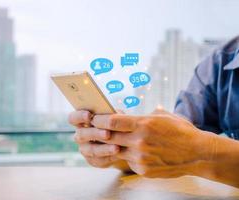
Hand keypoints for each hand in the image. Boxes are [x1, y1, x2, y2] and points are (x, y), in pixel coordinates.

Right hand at [68, 110, 129, 169]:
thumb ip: (110, 114)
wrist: (123, 141)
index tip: (89, 115)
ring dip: (103, 148)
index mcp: (82, 121)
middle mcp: (80, 135)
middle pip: (81, 134)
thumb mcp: (113, 116)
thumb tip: (112, 114)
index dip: (79, 116)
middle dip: (95, 134)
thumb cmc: (115, 124)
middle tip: (107, 134)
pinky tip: (118, 153)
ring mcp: (85, 149)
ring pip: (90, 150)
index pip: (73, 118)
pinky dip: (109, 156)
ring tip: (116, 147)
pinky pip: (99, 160)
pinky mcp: (93, 160)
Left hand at [91, 110, 211, 177]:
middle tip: (94, 129)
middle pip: (109, 136)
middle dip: (99, 132)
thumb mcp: (162, 116)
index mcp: (143, 124)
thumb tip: (128, 116)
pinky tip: (133, 151)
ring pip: (116, 150)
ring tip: (110, 139)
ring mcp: (140, 157)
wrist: (197, 153)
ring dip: (111, 145)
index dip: (99, 120)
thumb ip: (143, 115)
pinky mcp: (143, 170)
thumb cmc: (180, 131)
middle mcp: (139, 141)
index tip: (94, 118)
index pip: (112, 122)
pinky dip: (127, 156)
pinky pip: (128, 161)